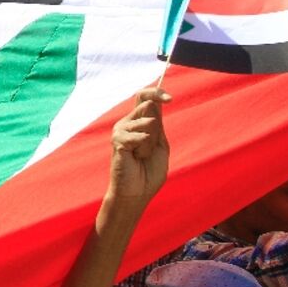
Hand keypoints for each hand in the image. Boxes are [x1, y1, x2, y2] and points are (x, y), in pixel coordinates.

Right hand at [107, 87, 171, 203]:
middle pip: (146, 104)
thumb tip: (152, 104)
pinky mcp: (117, 140)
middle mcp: (128, 122)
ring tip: (141, 157)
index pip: (145, 97)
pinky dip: (142, 148)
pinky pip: (137, 136)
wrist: (137, 193)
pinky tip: (135, 158)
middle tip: (150, 148)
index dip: (157, 93)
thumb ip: (157, 125)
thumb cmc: (149, 172)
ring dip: (150, 143)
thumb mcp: (160, 145)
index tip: (170, 98)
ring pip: (146, 121)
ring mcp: (121, 130)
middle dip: (157, 126)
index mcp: (140, 122)